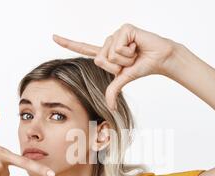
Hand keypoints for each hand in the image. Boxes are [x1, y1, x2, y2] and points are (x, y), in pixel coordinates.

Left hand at [52, 23, 176, 109]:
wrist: (160, 59)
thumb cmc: (143, 67)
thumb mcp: (124, 80)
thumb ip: (113, 90)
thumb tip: (110, 108)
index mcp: (106, 53)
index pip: (83, 48)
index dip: (68, 43)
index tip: (53, 36)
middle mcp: (108, 42)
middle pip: (100, 60)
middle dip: (116, 66)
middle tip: (130, 61)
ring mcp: (116, 34)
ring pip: (109, 54)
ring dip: (125, 59)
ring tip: (135, 53)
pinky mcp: (124, 29)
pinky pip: (119, 47)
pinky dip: (129, 52)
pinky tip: (137, 46)